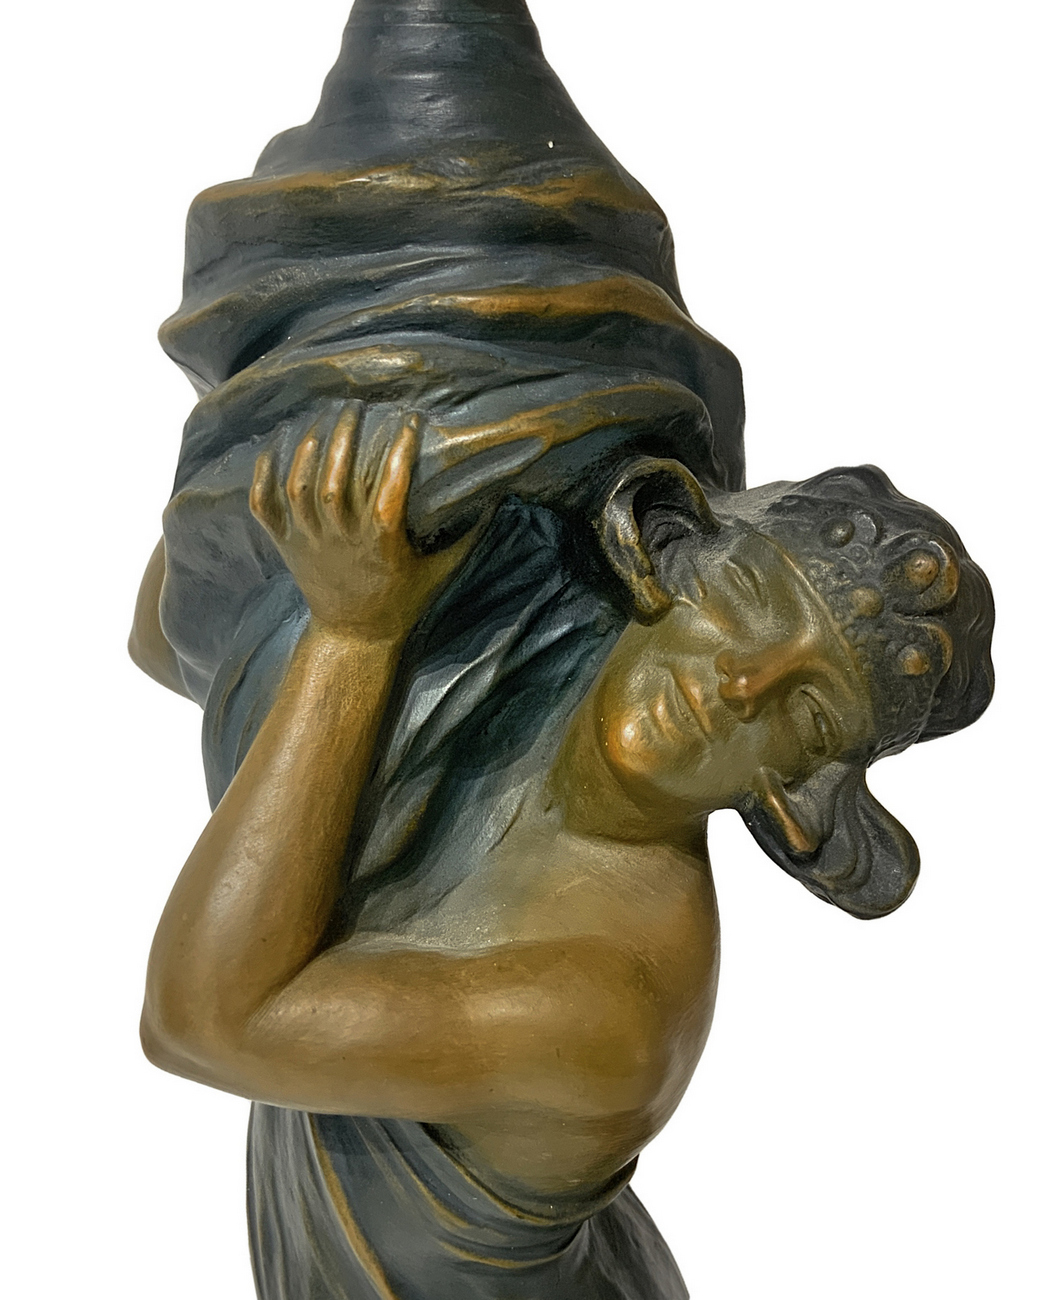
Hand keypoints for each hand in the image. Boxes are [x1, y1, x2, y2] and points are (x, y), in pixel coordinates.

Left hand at [249, 404, 478, 640]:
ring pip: (301, 486)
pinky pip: (266, 505)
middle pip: (337, 481)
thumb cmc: (401, 602)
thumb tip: (500, 502)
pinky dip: (264, 474)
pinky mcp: (284, 545)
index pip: (390, 490)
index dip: (400, 452)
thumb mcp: (440, 573)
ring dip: (309, 447)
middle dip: (345, 437)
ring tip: (322, 417)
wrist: (353, 638)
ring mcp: (308, 542)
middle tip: (356, 406)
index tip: (409, 421)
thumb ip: (469, 538)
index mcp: (382, 544)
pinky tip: (274, 446)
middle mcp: (342, 539)